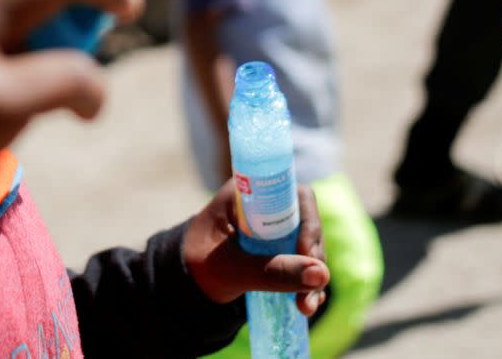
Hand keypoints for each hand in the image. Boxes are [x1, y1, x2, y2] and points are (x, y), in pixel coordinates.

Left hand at [183, 181, 329, 315]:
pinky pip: (302, 263)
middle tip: (312, 287)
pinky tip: (306, 304)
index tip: (307, 253)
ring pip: (308, 246)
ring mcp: (273, 230)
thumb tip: (322, 275)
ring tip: (306, 307)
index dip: (309, 221)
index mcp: (248, 195)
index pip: (294, 194)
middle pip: (307, 222)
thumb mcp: (233, 270)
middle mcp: (265, 207)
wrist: (180, 288)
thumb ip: (272, 272)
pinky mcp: (277, 252)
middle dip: (314, 257)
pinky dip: (307, 283)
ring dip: (313, 276)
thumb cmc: (197, 267)